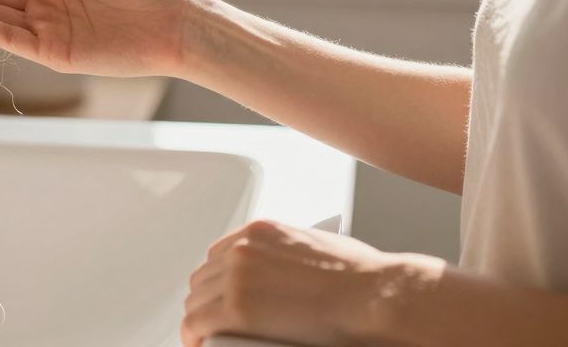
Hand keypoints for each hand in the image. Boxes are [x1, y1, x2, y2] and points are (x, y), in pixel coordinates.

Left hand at [182, 220, 409, 346]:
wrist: (373, 296)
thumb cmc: (362, 278)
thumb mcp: (318, 246)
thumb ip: (291, 254)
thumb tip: (291, 272)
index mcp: (261, 231)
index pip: (220, 253)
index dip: (217, 279)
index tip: (220, 295)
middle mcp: (243, 248)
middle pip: (204, 277)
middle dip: (208, 300)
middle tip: (215, 322)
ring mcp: (237, 277)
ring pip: (196, 300)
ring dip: (201, 320)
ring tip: (210, 338)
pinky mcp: (237, 308)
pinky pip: (197, 324)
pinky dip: (194, 336)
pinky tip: (200, 345)